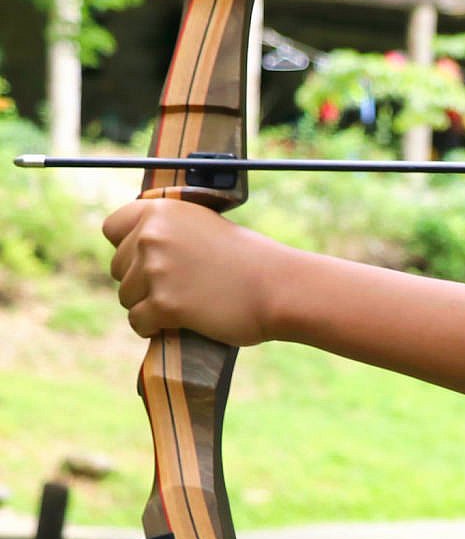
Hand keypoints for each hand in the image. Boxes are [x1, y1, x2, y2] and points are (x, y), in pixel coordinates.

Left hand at [103, 198, 286, 345]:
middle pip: (117, 267)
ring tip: (185, 303)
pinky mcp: (164, 304)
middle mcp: (152, 236)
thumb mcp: (205, 227)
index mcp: (161, 211)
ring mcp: (156, 270)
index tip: (147, 258)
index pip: (112, 227)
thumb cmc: (249, 260)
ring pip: (126, 297)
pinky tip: (178, 323)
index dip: (126, 245)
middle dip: (140, 280)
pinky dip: (154, 328)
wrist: (279, 288)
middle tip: (179, 285)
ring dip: (149, 304)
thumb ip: (168, 232)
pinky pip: (138, 322)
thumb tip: (135, 249)